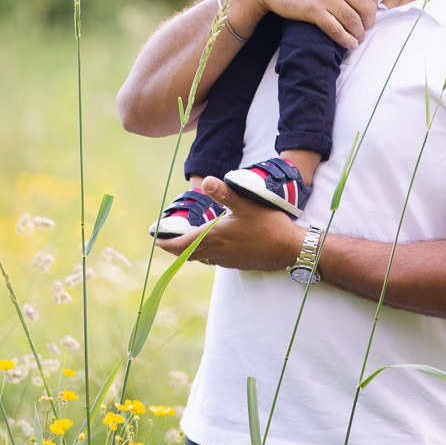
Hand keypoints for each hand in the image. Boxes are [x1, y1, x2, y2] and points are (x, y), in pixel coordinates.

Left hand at [154, 180, 303, 269]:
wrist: (289, 249)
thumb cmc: (269, 225)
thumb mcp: (247, 204)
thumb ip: (225, 193)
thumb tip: (205, 180)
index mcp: (215, 236)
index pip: (182, 244)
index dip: (167, 243)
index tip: (156, 240)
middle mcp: (217, 252)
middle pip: (187, 254)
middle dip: (174, 248)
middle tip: (165, 241)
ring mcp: (227, 260)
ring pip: (200, 258)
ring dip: (189, 251)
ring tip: (184, 241)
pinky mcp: (237, 263)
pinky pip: (214, 260)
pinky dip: (205, 254)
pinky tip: (211, 245)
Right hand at [238, 0, 381, 49]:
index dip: (373, 6)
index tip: (367, 13)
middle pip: (367, 8)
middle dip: (368, 22)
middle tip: (364, 29)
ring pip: (354, 21)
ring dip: (358, 34)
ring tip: (357, 38)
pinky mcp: (313, 11)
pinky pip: (336, 30)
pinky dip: (346, 40)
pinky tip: (349, 45)